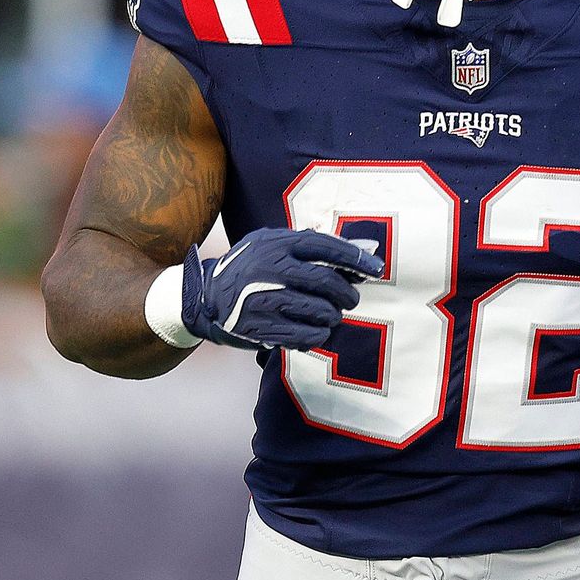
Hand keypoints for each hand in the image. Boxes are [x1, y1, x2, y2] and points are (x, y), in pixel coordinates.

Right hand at [182, 228, 382, 351]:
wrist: (204, 297)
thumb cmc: (251, 268)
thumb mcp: (274, 245)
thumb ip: (315, 245)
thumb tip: (367, 250)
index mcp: (276, 244)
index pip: (325, 246)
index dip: (355, 257)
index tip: (376, 270)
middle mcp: (269, 269)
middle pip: (326, 282)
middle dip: (347, 294)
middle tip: (351, 300)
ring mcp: (263, 300)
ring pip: (319, 311)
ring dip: (334, 316)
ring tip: (331, 315)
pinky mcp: (260, 328)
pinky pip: (305, 336)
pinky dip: (319, 335)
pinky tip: (317, 331)